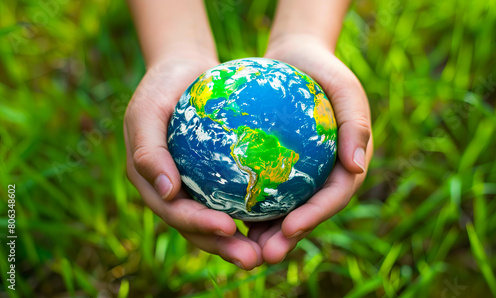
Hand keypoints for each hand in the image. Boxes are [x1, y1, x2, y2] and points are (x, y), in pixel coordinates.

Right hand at [124, 52, 263, 269]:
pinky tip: (282, 217)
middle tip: (254, 259)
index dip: (199, 226)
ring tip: (273, 251)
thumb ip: (148, 152)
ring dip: (243, 240)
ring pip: (219, 220)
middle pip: (199, 228)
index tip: (229, 228)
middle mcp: (174, 193)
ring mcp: (195, 187)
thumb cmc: (161, 88)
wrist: (182, 71)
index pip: (176, 213)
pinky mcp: (215, 178)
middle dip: (225, 247)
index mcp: (153, 184)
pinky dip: (255, 211)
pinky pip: (236, 197)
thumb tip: (167, 192)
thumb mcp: (146, 112)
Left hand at [246, 35, 372, 263]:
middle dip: (288, 237)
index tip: (291, 227)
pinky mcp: (278, 165)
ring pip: (283, 208)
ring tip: (241, 245)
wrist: (296, 58)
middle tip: (265, 254)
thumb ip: (356, 124)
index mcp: (347, 165)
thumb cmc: (323, 70)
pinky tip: (223, 213)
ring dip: (265, 231)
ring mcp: (301, 173)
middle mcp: (324, 176)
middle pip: (308, 212)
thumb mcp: (345, 87)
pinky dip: (247, 203)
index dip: (316, 216)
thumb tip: (356, 167)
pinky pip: (262, 187)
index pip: (334, 197)